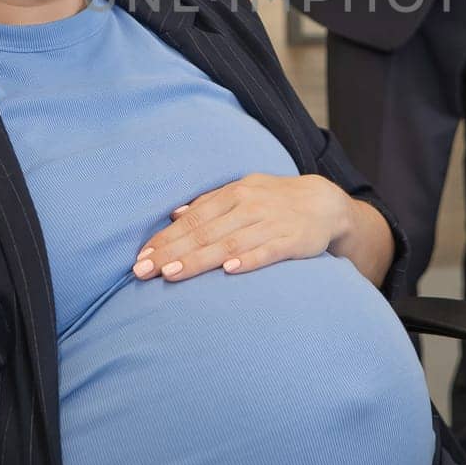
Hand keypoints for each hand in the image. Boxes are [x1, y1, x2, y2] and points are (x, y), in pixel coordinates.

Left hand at [132, 173, 351, 281]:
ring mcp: (271, 223)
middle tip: (144, 270)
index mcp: (233, 194)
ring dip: (199, 259)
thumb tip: (174, 214)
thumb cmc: (274, 200)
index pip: (192, 219)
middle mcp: (249, 206)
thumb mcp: (242, 191)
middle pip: (204, 232)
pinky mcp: (293, 240)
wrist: (324, 202)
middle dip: (171, 252)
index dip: (165, 238)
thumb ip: (210, 203)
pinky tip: (229, 270)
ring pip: (229, 243)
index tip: (141, 257)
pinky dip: (249, 260)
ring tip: (172, 273)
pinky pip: (267, 251)